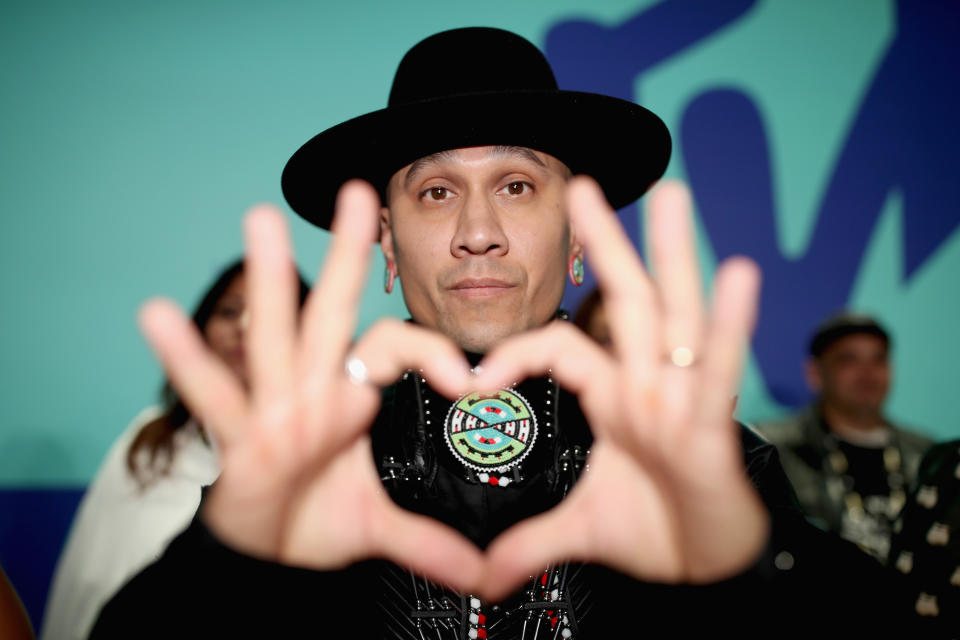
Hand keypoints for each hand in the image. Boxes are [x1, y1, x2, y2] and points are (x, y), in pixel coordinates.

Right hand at [138, 181, 484, 590]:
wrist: (265, 554)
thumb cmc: (315, 519)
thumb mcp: (380, 526)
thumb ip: (431, 542)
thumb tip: (486, 575)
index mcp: (350, 398)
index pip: (393, 349)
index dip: (431, 353)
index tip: (468, 384)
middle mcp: (313, 389)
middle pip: (333, 313)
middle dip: (345, 256)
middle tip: (357, 194)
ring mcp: (273, 407)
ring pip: (275, 337)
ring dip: (271, 281)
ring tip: (260, 221)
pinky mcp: (236, 437)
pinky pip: (213, 396)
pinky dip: (188, 359)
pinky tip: (158, 315)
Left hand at [474, 178, 768, 599]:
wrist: (708, 568)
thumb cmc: (658, 533)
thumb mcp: (580, 530)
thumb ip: (530, 540)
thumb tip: (482, 575)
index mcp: (616, 397)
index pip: (561, 350)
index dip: (517, 354)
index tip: (475, 382)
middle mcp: (649, 385)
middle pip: (625, 301)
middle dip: (607, 243)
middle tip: (582, 185)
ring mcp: (682, 399)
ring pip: (675, 316)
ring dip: (675, 254)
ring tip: (674, 196)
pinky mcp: (710, 427)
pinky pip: (718, 370)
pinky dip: (730, 324)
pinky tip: (739, 274)